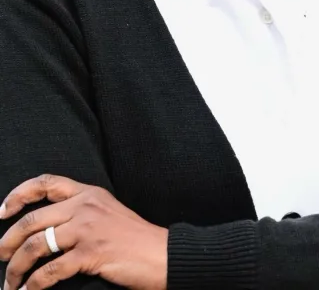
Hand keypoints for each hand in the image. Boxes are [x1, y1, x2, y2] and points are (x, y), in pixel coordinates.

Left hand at [0, 175, 167, 289]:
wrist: (160, 253)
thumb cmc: (133, 237)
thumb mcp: (106, 211)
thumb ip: (80, 210)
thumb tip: (45, 226)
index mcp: (88, 192)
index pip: (46, 182)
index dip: (19, 194)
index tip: (2, 211)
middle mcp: (84, 205)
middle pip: (32, 219)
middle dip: (8, 241)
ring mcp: (87, 229)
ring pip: (36, 246)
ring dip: (16, 268)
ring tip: (10, 282)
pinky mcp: (90, 253)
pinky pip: (50, 271)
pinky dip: (33, 285)